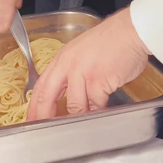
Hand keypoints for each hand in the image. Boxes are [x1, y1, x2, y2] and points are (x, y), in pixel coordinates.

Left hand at [29, 9, 151, 121]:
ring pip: (75, 106)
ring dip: (79, 117)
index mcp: (62, 59)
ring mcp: (83, 73)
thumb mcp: (82, 51)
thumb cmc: (112, 40)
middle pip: (48, 97)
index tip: (31, 119)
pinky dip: (99, 112)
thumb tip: (68, 94)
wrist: (131, 31)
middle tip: (44, 132)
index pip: (40, 86)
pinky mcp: (99, 80)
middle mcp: (68, 65)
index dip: (33, 106)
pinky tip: (102, 113)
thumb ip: (72, 70)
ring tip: (82, 125)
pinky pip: (96, 105)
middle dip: (44, 117)